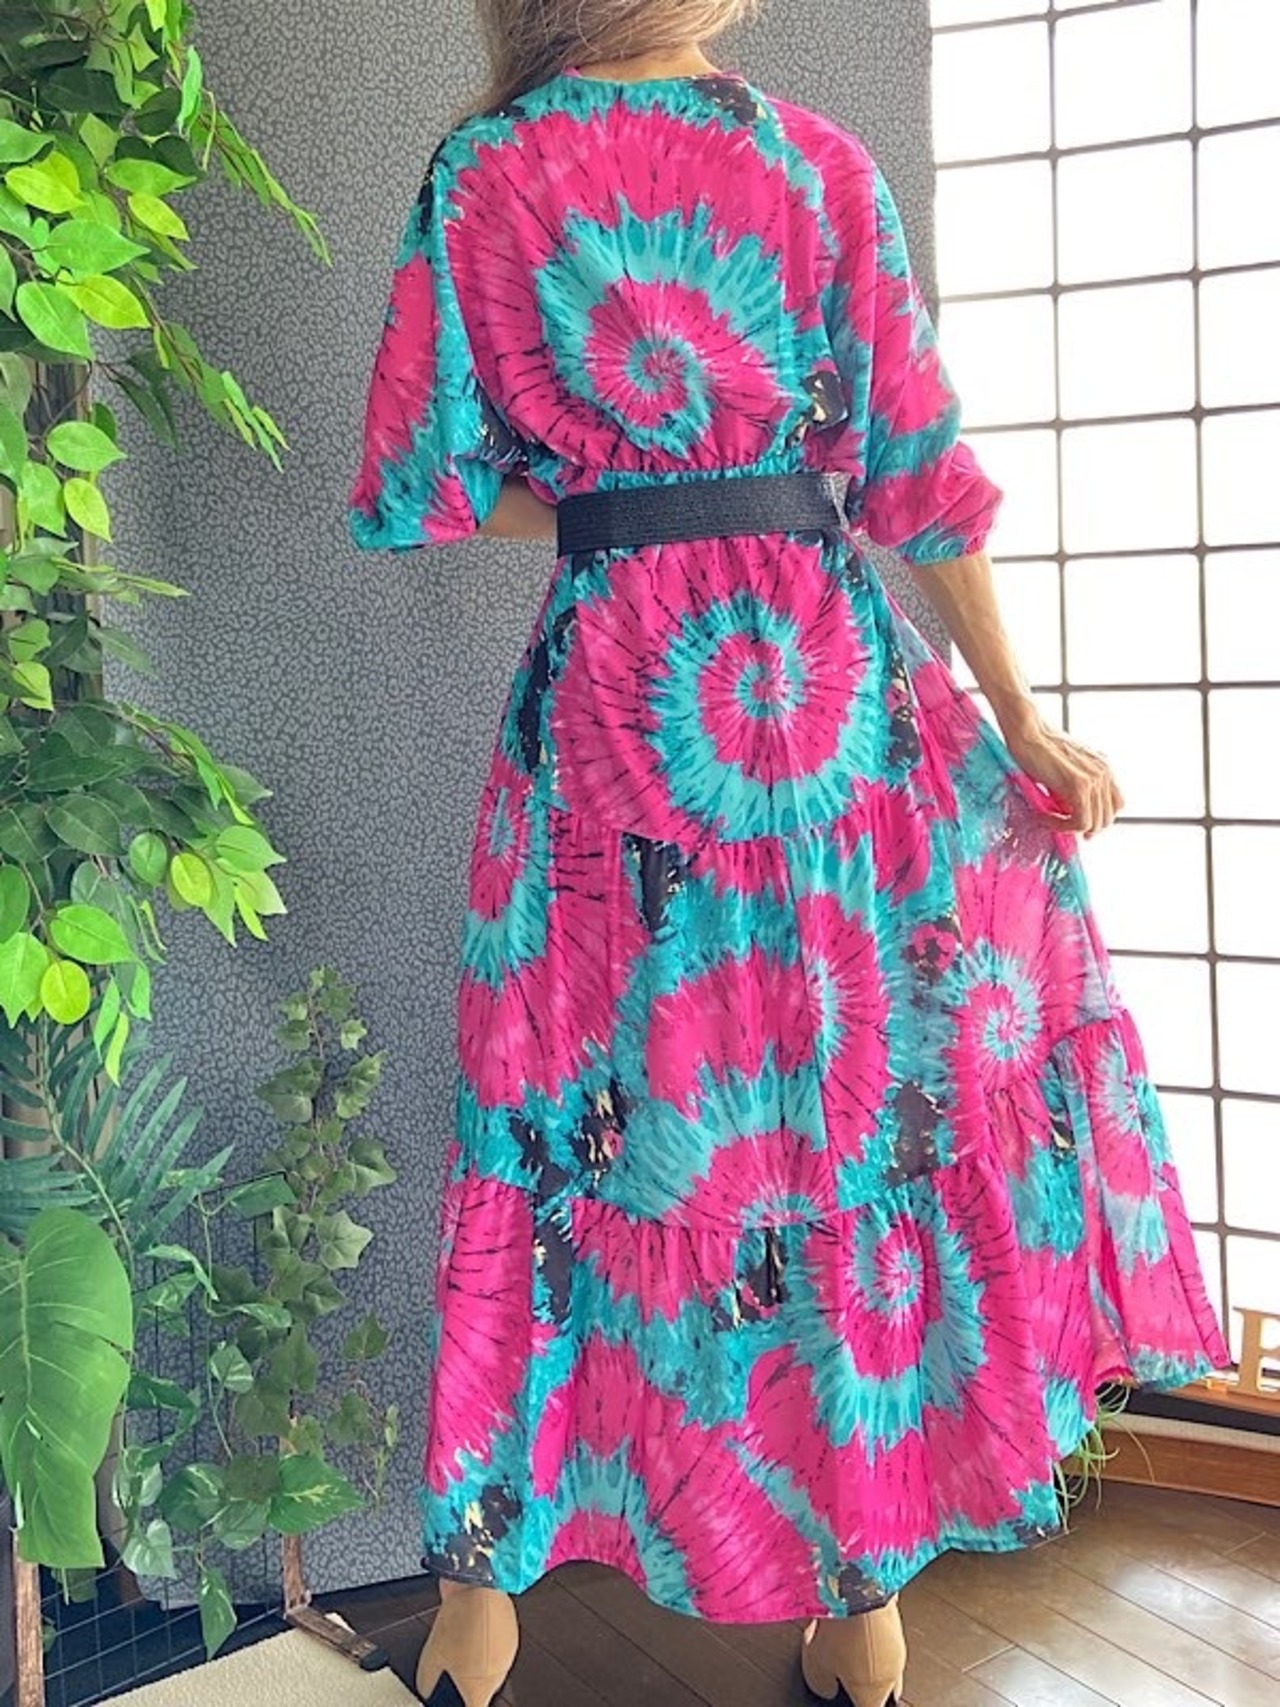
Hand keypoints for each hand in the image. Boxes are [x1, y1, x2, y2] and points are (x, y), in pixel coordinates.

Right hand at [999, 710, 1124, 838]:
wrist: (1028, 733)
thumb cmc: (1037, 748)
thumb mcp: (1065, 769)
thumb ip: (1074, 788)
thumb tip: (1069, 813)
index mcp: (1103, 767)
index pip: (1115, 805)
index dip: (1096, 818)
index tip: (1076, 823)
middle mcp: (1104, 773)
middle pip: (1107, 818)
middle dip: (1083, 828)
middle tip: (1060, 826)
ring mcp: (1094, 779)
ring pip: (1095, 824)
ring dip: (1069, 828)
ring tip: (1047, 819)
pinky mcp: (1080, 787)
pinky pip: (1080, 822)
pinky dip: (1061, 826)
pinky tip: (1044, 817)